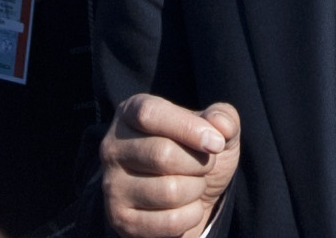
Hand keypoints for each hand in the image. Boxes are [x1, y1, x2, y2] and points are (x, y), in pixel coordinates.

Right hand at [102, 91, 240, 237]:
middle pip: (162, 154)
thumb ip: (223, 118)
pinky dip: (191, 216)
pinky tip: (187, 208)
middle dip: (199, 163)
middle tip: (206, 166)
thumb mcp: (215, 130)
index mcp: (130, 113)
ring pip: (169, 191)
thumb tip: (221, 125)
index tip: (217, 143)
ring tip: (194, 185)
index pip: (151, 115)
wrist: (186, 200)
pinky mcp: (121, 220)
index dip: (188, 128)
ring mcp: (112, 186)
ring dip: (196, 190)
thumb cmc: (197, 154)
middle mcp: (113, 148)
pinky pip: (169, 222)